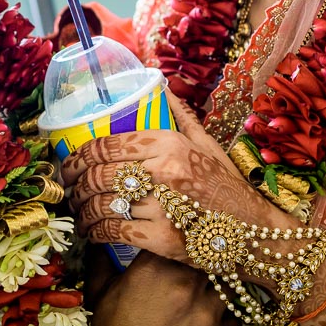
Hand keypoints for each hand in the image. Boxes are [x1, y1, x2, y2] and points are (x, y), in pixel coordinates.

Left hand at [62, 94, 287, 267]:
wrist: (255, 233)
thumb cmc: (228, 189)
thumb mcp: (208, 145)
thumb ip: (181, 117)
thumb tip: (160, 87)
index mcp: (170, 144)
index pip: (108, 145)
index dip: (79, 156)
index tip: (70, 164)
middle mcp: (164, 171)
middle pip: (98, 175)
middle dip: (75, 185)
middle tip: (70, 191)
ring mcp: (162, 206)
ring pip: (102, 204)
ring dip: (82, 211)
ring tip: (79, 214)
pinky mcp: (162, 239)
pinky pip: (114, 232)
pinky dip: (96, 233)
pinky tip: (93, 233)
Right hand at [87, 252, 240, 325]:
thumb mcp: (99, 295)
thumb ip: (102, 261)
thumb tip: (99, 240)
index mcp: (154, 267)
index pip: (179, 239)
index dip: (180, 244)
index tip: (180, 249)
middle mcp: (185, 284)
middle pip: (207, 259)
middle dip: (200, 267)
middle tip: (192, 279)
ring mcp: (207, 313)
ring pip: (225, 288)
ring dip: (215, 294)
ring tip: (199, 307)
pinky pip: (235, 320)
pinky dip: (224, 322)